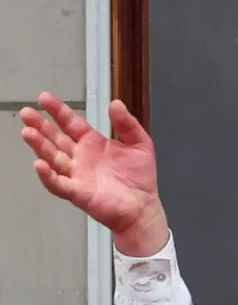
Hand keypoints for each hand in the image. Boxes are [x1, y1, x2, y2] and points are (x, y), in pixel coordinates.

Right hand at [20, 92, 167, 255]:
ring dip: (40, 146)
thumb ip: (128, 124)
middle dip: (41, 125)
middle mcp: (81, 157)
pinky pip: (59, 184)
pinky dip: (48, 176)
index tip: (45, 98)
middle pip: (56, 138)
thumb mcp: (140, 144)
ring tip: (28, 132)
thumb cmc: (140, 178)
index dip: (58, 111)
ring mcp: (77, 175)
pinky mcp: (78, 193)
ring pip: (53, 158)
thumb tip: (117, 104)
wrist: (144, 207)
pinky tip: (40, 165)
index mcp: (93, 143)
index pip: (71, 123)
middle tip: (28, 113)